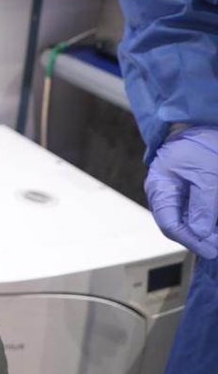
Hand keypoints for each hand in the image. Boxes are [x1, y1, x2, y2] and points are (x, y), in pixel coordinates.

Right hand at [146, 126, 217, 258]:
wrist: (205, 122)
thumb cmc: (202, 143)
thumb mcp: (207, 175)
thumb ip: (203, 206)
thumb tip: (199, 233)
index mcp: (160, 188)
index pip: (170, 224)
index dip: (191, 240)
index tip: (212, 250)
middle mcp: (165, 193)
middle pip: (178, 225)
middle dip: (201, 237)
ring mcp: (177, 192)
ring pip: (189, 220)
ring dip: (206, 230)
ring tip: (217, 237)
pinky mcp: (190, 191)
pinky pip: (196, 211)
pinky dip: (208, 220)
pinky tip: (215, 226)